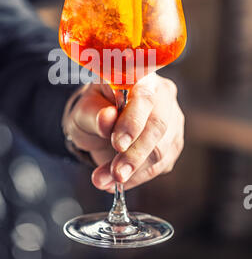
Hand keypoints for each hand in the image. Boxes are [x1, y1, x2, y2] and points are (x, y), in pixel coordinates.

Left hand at [62, 74, 184, 191]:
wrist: (101, 121)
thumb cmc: (94, 109)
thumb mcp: (84, 109)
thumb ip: (93, 113)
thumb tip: (107, 120)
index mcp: (140, 76)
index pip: (144, 97)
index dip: (133, 122)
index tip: (118, 144)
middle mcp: (162, 94)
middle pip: (158, 126)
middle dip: (135, 155)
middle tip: (115, 174)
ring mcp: (172, 118)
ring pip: (162, 149)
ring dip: (133, 172)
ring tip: (104, 181)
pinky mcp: (173, 142)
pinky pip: (161, 164)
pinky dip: (137, 177)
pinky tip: (116, 182)